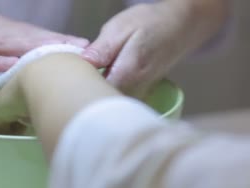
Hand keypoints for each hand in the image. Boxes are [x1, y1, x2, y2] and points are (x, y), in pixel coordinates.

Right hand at [0, 11, 88, 77]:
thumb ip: (1, 50)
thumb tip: (26, 63)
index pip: (34, 35)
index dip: (62, 41)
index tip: (89, 49)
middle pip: (30, 39)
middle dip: (60, 45)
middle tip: (90, 53)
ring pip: (11, 46)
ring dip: (38, 52)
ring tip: (65, 58)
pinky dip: (2, 64)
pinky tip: (19, 68)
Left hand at [82, 1, 226, 97]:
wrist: (181, 26)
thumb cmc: (150, 23)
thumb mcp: (120, 28)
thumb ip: (101, 49)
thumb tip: (81, 64)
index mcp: (127, 74)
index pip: (94, 93)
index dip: (79, 88)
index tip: (68, 79)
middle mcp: (134, 90)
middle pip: (101, 102)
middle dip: (84, 93)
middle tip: (72, 78)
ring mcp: (138, 95)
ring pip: (109, 101)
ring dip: (95, 93)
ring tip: (86, 78)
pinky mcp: (139, 94)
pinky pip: (117, 98)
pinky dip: (106, 92)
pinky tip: (100, 80)